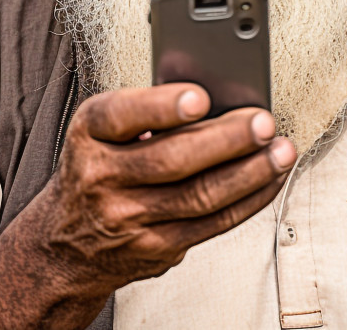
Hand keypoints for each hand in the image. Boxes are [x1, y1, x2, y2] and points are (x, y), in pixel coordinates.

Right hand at [0, 83, 295, 328]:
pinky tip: (269, 179)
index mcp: (88, 134)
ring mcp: (128, 219)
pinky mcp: (155, 248)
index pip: (121, 116)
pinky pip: (211, 223)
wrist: (65, 242)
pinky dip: (248, 199)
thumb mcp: (102, 131)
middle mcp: (101, 178)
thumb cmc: (98, 166)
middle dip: (225, 140)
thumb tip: (218, 98)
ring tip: (281, 150)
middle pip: (171, 160)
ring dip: (249, 173)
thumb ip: (148, 114)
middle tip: (263, 122)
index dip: (162, 107)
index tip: (200, 97)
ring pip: (199, 196)